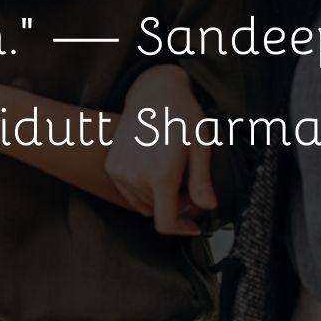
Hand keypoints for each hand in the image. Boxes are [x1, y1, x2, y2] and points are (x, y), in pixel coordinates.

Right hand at [105, 64, 215, 236]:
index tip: (193, 225)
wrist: (153, 91)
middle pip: (157, 211)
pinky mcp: (112, 165)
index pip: (165, 222)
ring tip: (171, 171)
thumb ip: (201, 181)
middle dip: (175, 204)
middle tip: (187, 181)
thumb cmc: (180, 114)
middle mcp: (136, 175)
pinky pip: (129, 192)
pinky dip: (142, 188)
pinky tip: (154, 166)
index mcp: (161, 174)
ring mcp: (120, 171)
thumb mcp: (200, 146)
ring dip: (158, 197)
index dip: (181, 229)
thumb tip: (208, 207)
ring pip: (143, 204)